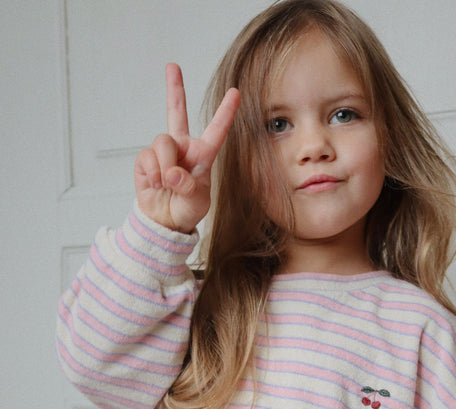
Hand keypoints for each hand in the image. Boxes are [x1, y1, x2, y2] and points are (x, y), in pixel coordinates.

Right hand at [134, 63, 240, 232]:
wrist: (165, 221)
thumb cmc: (187, 209)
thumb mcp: (197, 201)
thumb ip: (188, 186)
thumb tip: (171, 173)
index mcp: (203, 154)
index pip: (216, 130)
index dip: (226, 112)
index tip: (236, 92)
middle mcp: (182, 147)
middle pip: (176, 112)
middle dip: (174, 89)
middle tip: (172, 66)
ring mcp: (163, 152)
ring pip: (162, 142)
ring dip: (165, 164)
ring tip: (167, 184)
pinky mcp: (145, 160)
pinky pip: (147, 157)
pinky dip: (153, 173)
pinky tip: (156, 185)